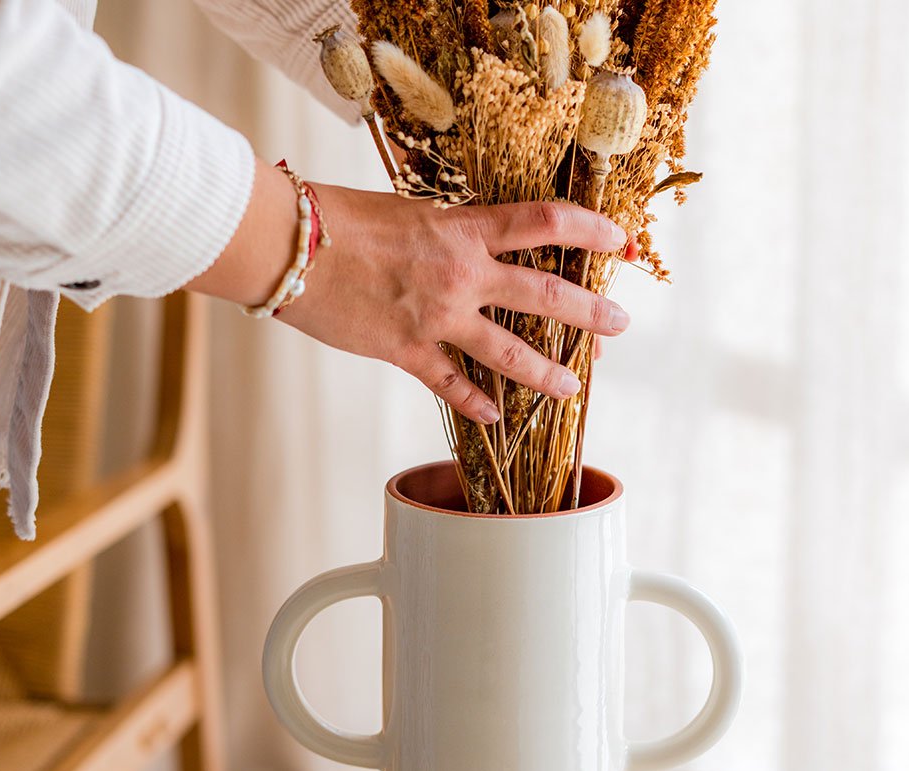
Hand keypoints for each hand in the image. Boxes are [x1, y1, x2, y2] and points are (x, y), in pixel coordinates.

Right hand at [282, 184, 629, 422]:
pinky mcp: (406, 351)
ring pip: (508, 353)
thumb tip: (474, 245)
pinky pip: (451, 386)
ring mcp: (437, 318)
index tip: (618, 240)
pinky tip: (494, 420)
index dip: (588, 230)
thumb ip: (448, 233)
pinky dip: (474, 405)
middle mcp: (461, 275)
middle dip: (589, 312)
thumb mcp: (408, 213)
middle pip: (544, 295)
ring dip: (547, 372)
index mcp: (463, 230)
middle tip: (620, 325)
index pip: (542, 225)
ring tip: (574, 386)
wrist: (288, 245)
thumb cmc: (339, 218)